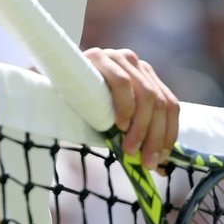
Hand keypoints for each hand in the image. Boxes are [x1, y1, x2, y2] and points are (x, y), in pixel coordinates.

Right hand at [85, 47, 179, 169]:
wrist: (53, 81)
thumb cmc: (84, 104)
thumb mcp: (115, 118)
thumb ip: (136, 133)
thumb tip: (159, 166)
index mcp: (146, 77)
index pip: (170, 104)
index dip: (169, 133)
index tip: (162, 158)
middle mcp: (137, 65)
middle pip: (161, 102)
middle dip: (156, 136)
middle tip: (146, 162)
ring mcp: (120, 58)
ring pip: (147, 95)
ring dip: (141, 127)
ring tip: (130, 148)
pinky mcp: (101, 57)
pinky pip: (123, 83)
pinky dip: (126, 107)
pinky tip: (120, 125)